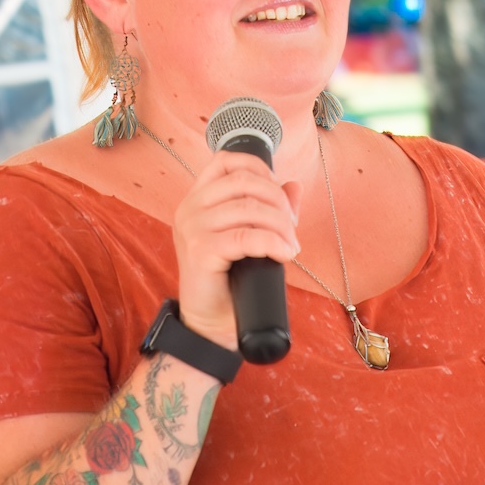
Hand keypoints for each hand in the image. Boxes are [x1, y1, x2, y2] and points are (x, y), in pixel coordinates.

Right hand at [173, 150, 300, 348]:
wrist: (210, 323)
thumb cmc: (230, 281)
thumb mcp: (250, 237)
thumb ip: (269, 209)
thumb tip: (294, 186)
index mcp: (197, 200)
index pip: (226, 161)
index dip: (259, 169)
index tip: (278, 193)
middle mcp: (190, 208)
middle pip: (244, 182)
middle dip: (277, 202)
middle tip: (291, 228)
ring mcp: (192, 228)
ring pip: (248, 208)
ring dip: (280, 225)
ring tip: (290, 245)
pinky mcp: (200, 251)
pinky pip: (246, 236)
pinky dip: (273, 242)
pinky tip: (284, 254)